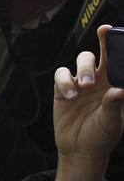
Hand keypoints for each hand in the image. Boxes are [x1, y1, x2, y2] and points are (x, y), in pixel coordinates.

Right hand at [52, 25, 123, 159]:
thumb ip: (114, 107)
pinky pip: (61, 75)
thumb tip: (119, 91)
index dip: (116, 43)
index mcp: (116, 83)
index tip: (113, 31)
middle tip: (101, 56)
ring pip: (81, 60)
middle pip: (99, 53)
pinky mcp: (62, 89)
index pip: (118, 58)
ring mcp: (80, 83)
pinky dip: (65, 82)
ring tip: (84, 86)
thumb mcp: (112, 123)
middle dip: (100, 48)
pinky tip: (70, 96)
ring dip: (83, 69)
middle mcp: (99, 79)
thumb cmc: (102, 136)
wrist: (79, 149)